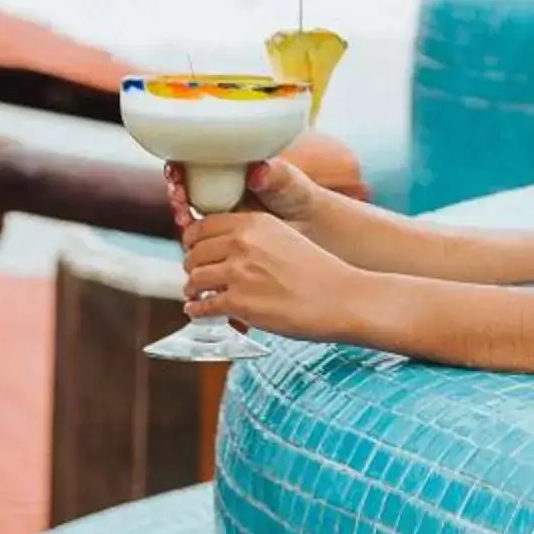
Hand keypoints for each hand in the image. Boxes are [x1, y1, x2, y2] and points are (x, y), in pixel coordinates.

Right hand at [164, 157, 318, 241]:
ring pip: (188, 206)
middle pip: (187, 181)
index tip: (176, 168)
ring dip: (180, 209)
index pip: (198, 157)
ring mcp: (219, 207)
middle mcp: (222, 183)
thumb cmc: (299, 194)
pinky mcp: (221, 231)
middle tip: (178, 193)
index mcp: (234, 163)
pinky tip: (189, 234)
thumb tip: (259, 171)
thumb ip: (275, 174)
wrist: (309, 226)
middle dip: (177, 186)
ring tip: (183, 214)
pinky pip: (198, 231)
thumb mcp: (289, 180)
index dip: (181, 162)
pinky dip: (190, 232)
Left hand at [181, 209, 365, 342]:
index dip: (193, 239)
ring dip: (191, 288)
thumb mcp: (286, 237)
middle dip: (192, 265)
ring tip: (195, 294)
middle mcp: (243, 242)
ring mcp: (239, 272)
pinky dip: (197, 310)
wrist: (341, 297)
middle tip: (196, 274)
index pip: (204, 224)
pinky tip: (198, 311)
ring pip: (195, 278)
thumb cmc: (320, 271)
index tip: (193, 248)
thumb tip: (228, 249)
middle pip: (195, 251)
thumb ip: (255, 237)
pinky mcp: (239, 302)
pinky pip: (203, 305)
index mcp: (255, 222)